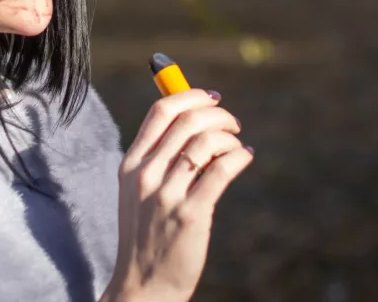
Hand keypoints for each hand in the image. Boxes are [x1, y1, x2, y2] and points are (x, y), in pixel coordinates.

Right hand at [101, 88, 253, 301]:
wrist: (143, 285)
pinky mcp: (190, 215)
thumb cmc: (147, 233)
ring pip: (206, 143)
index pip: (160, 111)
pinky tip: (245, 157)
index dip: (191, 95)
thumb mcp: (139, 191)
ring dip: (230, 137)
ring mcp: (166, 196)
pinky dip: (239, 156)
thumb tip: (195, 118)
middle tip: (233, 123)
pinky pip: (221, 170)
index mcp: (131, 164)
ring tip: (238, 146)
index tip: (212, 97)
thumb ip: (158, 157)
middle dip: (218, 114)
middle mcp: (146, 176)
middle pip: (187, 121)